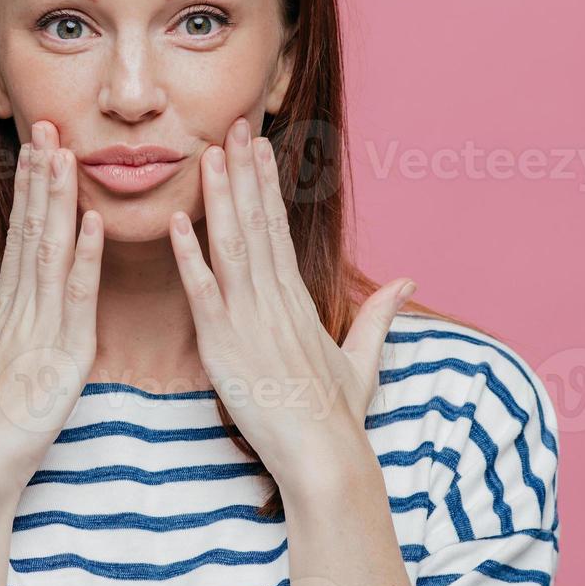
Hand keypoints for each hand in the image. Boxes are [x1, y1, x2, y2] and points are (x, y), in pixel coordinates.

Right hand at [0, 120, 102, 494]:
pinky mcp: (63, 357)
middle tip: (49, 128)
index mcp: (1, 313)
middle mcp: (18, 312)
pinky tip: (91, 222)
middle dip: (40, 178)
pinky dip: (85, 259)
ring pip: (51, 253)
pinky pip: (76, 299)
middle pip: (31, 232)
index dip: (27, 193)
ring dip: (59, 201)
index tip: (35, 152)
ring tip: (65, 154)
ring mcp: (39, 330)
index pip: (17, 240)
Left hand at [167, 116, 416, 496]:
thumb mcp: (363, 360)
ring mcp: (250, 321)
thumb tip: (408, 282)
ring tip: (208, 154)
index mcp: (298, 300)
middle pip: (256, 223)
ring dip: (218, 197)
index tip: (257, 146)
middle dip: (243, 172)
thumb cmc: (339, 418)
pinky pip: (203, 294)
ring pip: (231, 246)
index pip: (279, 228)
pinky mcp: (226, 347)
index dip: (266, 184)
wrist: (326, 459)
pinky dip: (188, 257)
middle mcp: (275, 301)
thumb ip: (379, 317)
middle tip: (231, 126)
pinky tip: (176, 223)